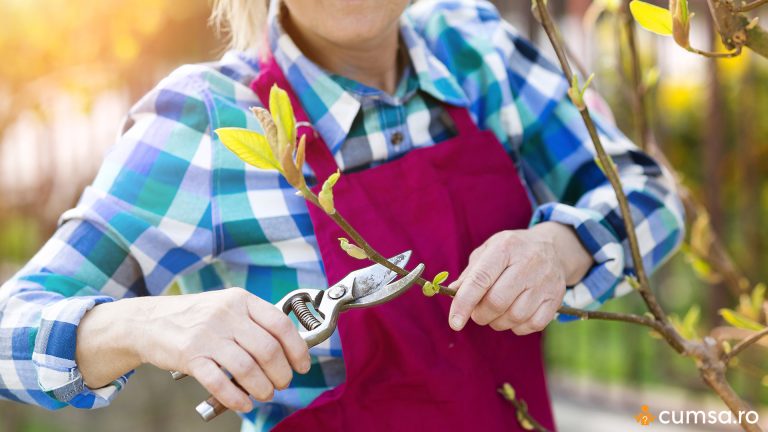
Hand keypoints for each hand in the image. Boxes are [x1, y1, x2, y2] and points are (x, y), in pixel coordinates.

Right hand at [77, 288, 310, 412]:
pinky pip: (219, 382)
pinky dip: (236, 397)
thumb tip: (289, 350)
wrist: (149, 321)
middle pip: (268, 349)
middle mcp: (226, 314)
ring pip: (247, 368)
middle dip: (281, 373)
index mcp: (241, 300)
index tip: (302, 366)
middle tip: (282, 384)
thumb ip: (254, 322)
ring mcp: (207, 334)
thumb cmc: (196, 318)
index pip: (280, 324)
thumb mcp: (227, 307)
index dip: (297, 349)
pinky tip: (244, 403)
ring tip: (264, 394)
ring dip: (262, 388)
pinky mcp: (189, 356)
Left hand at [448, 222, 592, 334]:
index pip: (480, 279)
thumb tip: (453, 292)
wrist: (552, 249)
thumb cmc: (511, 252)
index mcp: (505, 248)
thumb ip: (470, 273)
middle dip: (480, 314)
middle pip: (497, 302)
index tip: (454, 322)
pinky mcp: (556, 298)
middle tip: (477, 312)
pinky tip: (513, 316)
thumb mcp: (488, 251)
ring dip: (497, 322)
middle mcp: (528, 263)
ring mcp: (545, 282)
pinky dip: (517, 327)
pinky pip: (532, 325)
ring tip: (495, 313)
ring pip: (514, 317)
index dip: (464, 303)